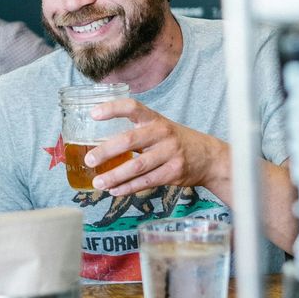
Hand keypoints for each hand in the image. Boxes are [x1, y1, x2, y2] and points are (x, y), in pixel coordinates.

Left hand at [86, 98, 229, 197]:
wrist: (209, 157)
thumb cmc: (175, 142)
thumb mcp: (159, 128)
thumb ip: (136, 132)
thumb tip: (99, 145)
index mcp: (155, 119)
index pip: (132, 107)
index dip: (112, 108)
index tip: (93, 114)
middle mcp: (162, 133)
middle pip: (130, 140)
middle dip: (106, 151)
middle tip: (89, 160)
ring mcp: (169, 153)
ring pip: (137, 166)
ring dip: (115, 176)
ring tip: (98, 182)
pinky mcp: (174, 172)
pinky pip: (146, 181)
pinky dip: (128, 188)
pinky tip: (115, 190)